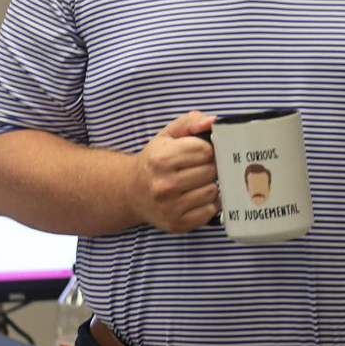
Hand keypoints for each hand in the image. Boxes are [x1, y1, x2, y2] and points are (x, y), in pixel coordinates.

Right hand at [131, 111, 219, 232]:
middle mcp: (164, 184)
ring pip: (213, 191)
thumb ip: (191, 122)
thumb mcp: (168, 135)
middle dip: (210, 167)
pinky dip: (208, 203)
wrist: (131, 192)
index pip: (206, 150)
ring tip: (197, 182)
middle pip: (211, 171)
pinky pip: (210, 211)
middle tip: (199, 167)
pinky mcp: (177, 223)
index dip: (208, 149)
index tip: (202, 152)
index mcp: (162, 158)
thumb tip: (213, 122)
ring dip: (209, 185)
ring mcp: (170, 207)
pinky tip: (196, 197)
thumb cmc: (154, 160)